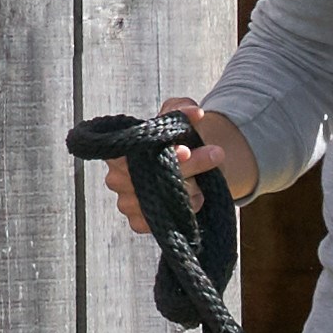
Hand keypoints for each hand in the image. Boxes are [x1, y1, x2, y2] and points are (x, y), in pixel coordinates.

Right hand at [95, 97, 235, 232]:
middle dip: (188, 167)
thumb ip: (183, 110)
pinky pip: (163, 220)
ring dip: (190, 191)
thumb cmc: (173, 138)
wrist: (184, 166)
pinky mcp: (138, 222)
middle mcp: (116, 178)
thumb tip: (196, 113)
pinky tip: (194, 199)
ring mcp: (125, 203)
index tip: (186, 149)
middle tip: (216, 154)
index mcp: (119, 150)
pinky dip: (183, 210)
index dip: (161, 154)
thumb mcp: (176, 118)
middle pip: (153, 177)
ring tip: (204, 181)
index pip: (136, 153)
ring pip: (162, 200)